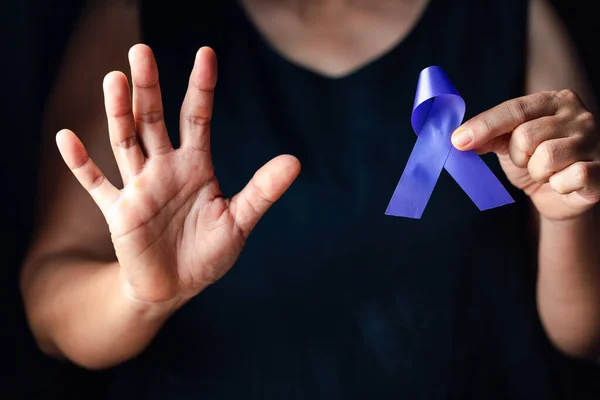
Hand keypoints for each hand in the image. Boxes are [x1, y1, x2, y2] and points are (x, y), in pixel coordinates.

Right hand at [56, 44, 299, 304]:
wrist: (176, 287)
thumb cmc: (208, 252)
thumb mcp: (240, 221)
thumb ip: (262, 191)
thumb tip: (295, 161)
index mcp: (195, 166)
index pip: (197, 118)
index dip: (201, 87)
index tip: (205, 54)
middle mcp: (164, 168)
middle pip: (153, 120)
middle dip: (148, 88)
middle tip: (141, 51)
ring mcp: (139, 187)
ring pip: (125, 141)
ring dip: (118, 113)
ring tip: (115, 79)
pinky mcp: (118, 212)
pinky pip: (96, 183)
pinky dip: (81, 163)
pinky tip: (66, 137)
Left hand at [451, 90, 599, 219]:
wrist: (561, 196)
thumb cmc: (534, 162)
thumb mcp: (507, 143)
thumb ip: (487, 135)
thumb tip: (459, 140)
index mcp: (555, 101)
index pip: (514, 109)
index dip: (484, 126)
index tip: (458, 141)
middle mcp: (579, 115)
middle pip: (526, 136)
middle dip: (519, 156)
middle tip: (529, 161)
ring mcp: (594, 141)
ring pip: (546, 158)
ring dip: (537, 172)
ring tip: (546, 172)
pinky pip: (571, 177)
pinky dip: (559, 185)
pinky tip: (564, 183)